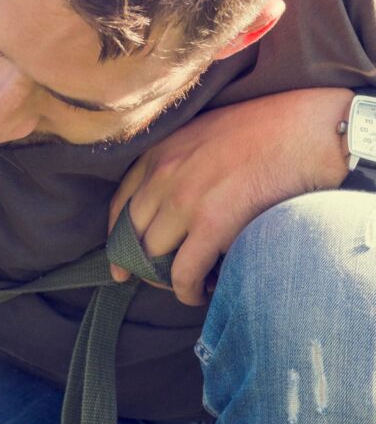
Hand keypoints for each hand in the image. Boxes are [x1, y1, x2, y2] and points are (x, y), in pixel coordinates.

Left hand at [108, 88, 351, 305]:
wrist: (307, 129)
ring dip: (166, 279)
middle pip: (133, 235)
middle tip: (160, 280)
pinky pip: (184, 273)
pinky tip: (201, 294)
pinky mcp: (213, 224)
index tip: (119, 262)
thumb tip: (171, 206)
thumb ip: (179, 164)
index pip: (120, 205)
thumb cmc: (265, 130)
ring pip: (154, 257)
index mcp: (158, 152)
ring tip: (189, 284)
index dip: (117, 240)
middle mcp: (163, 175)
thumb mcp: (203, 135)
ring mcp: (185, 200)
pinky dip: (187, 291)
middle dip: (141, 264)